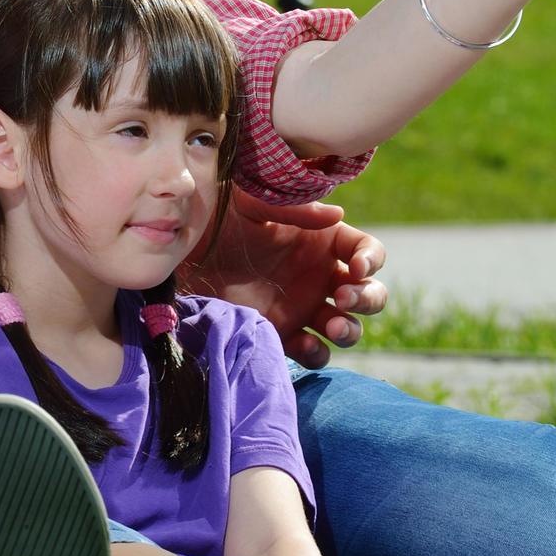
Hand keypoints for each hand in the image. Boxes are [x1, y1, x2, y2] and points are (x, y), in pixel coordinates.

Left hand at [181, 191, 388, 367]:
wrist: (184, 255)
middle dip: (367, 299)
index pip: (367, 251)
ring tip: (333, 325)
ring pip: (347, 327)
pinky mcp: (282, 333)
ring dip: (349, 330)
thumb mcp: (255, 204)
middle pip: (369, 294)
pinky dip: (316, 352)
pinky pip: (313, 351)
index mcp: (324, 241)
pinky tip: (303, 343)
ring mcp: (304, 308)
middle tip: (342, 298)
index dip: (371, 260)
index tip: (356, 268)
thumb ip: (296, 210)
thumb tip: (338, 214)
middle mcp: (321, 276)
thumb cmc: (220, 218)